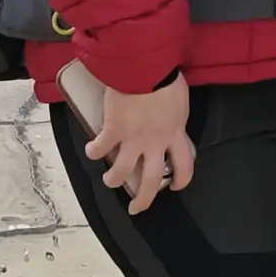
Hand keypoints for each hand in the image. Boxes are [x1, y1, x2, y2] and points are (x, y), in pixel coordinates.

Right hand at [85, 72, 193, 210]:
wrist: (145, 67)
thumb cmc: (164, 76)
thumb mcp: (179, 100)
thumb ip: (174, 116)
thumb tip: (170, 118)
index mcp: (175, 133)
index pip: (184, 164)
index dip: (181, 179)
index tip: (174, 186)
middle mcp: (155, 142)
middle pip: (151, 180)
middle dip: (143, 199)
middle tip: (136, 209)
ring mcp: (133, 139)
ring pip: (122, 171)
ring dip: (113, 179)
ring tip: (109, 180)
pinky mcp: (113, 130)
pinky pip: (101, 148)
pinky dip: (94, 151)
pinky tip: (91, 151)